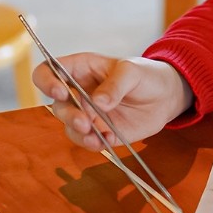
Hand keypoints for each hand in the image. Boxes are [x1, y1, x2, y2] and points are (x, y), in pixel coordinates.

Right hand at [32, 54, 191, 150]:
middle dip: (68, 115)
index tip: (59, 92)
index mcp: (80, 69)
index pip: (49, 71)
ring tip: (95, 136)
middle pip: (57, 104)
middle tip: (85, 122)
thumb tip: (97, 103)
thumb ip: (115, 85)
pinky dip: (94, 143)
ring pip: (69, 126)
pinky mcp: (99, 132)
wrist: (165, 97)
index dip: (47, 81)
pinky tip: (107, 140)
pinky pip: (87, 140)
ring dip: (78, 133)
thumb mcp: (132, 72)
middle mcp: (78, 92)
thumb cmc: (146, 75)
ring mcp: (87, 114)